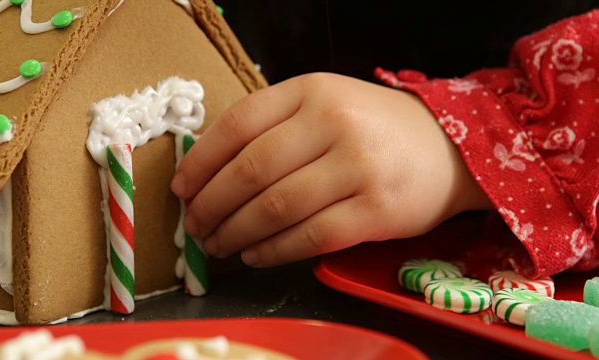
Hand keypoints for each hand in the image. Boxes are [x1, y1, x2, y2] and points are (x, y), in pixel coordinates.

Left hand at [171, 73, 490, 266]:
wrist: (449, 149)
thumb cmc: (374, 129)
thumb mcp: (325, 105)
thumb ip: (274, 126)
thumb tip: (209, 170)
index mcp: (313, 91)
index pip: (239, 124)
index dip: (201, 161)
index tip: (181, 187)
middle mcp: (335, 124)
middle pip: (251, 170)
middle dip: (212, 204)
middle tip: (194, 225)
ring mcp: (358, 168)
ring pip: (276, 208)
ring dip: (236, 232)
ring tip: (218, 244)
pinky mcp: (376, 211)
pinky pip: (309, 237)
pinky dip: (273, 251)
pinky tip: (255, 255)